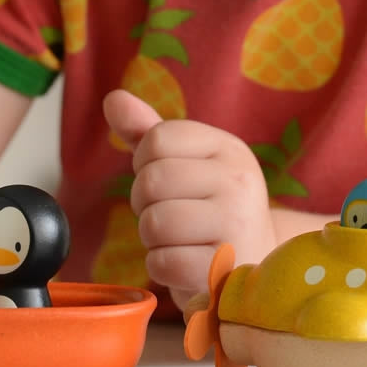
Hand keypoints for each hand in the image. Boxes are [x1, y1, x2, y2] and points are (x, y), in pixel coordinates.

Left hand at [102, 89, 276, 309]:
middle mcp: (239, 180)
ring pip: (154, 222)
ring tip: (179, 240)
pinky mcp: (225, 268)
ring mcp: (236, 224)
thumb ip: (147, 132)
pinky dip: (161, 267)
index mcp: (229, 148)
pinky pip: (162, 261)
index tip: (165, 182)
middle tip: (170, 216)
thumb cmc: (210, 211)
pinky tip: (185, 265)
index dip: (144, 163)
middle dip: (144, 203)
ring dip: (152, 238)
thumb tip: (113, 99)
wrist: (254, 266)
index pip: (158, 139)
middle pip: (151, 180)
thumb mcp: (185, 164)